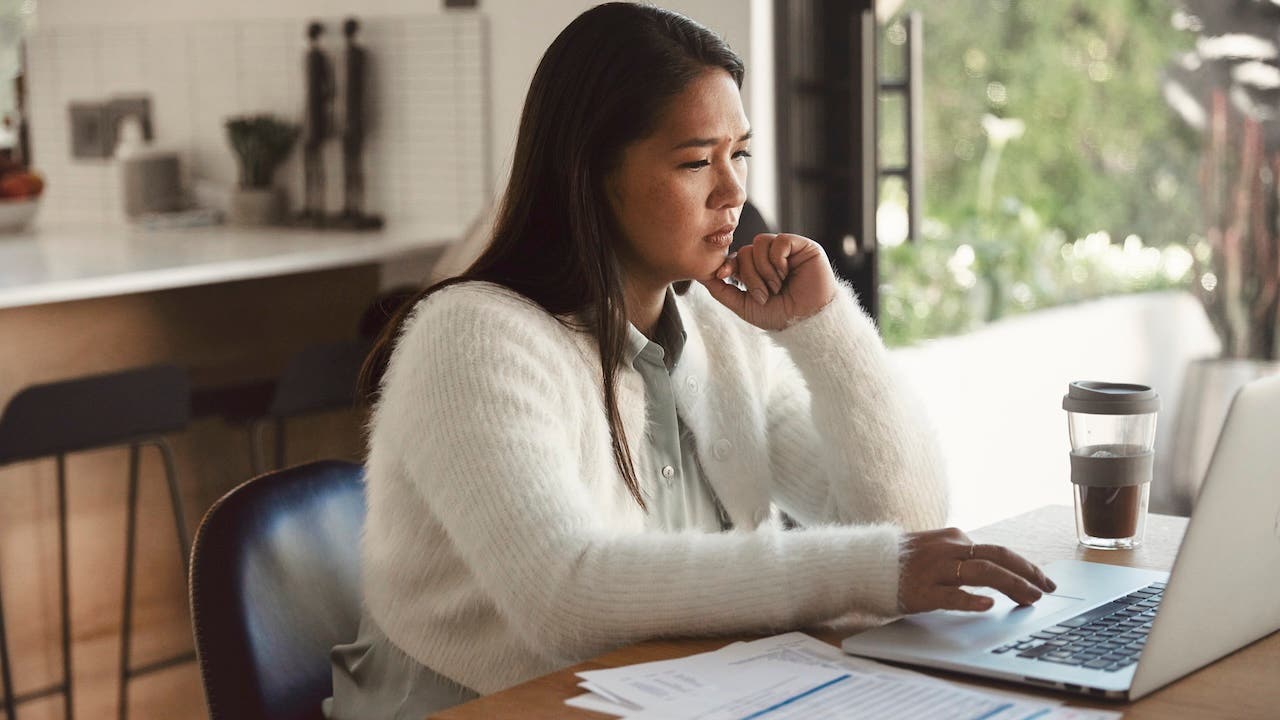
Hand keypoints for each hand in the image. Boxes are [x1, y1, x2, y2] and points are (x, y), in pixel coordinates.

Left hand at [697, 233, 836, 330]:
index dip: (728, 264)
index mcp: (756, 271)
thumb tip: (702, 275)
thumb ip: (722, 291)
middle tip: (765, 295)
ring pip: (759, 243)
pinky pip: (779, 240)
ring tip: (778, 286)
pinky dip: (778, 259)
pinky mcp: (801, 246)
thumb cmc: (779, 316)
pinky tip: (786, 273)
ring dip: (765, 269)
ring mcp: (785, 251)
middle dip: (751, 276)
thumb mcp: (744, 306)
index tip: (723, 275)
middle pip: (745, 251)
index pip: (736, 257)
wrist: (807, 320)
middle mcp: (770, 258)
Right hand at [898, 527, 1056, 613]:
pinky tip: (989, 605)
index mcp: (954, 539)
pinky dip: (971, 598)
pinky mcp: (922, 590)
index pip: (998, 551)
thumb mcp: (937, 549)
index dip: (1025, 566)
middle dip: (1027, 573)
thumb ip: (962, 555)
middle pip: (997, 557)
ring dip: (1011, 585)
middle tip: (1048, 589)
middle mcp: (948, 549)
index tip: (1043, 580)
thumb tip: (996, 569)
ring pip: (982, 573)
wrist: (865, 566)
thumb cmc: (903, 562)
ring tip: (1030, 598)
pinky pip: (951, 594)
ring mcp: (935, 569)